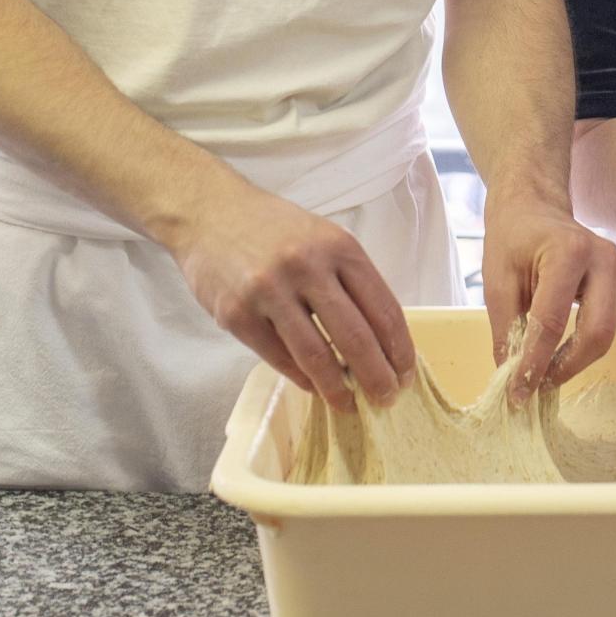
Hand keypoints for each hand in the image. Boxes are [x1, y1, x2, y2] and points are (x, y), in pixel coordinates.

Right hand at [166, 176, 415, 412]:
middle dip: (376, 376)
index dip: (399, 348)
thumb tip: (378, 338)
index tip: (405, 373)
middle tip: (386, 400)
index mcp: (339, 247)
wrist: (210, 212)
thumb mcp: (322, 238)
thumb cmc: (274, 229)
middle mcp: (307, 266)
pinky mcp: (237, 313)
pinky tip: (313, 385)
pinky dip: (301, 378)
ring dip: (337, 388)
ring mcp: (269, 291)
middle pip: (354, 336)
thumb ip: (349, 280)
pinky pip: (279, 357)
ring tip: (349, 404)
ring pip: (316, 355)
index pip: (383, 307)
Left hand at [480, 194, 615, 404]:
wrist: (536, 209)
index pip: (553, 321)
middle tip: (538, 385)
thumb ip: (507, 331)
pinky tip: (561, 342)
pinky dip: (586, 343)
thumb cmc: (514, 241)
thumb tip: (512, 379)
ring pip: (606, 333)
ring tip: (543, 364)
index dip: (535, 363)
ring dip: (575, 358)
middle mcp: (605, 259)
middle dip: (566, 367)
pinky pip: (611, 325)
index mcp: (568, 252)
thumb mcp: (498, 283)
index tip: (518, 393)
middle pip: (597, 333)